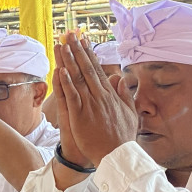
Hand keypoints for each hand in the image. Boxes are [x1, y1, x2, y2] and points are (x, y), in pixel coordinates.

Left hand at [55, 34, 137, 163]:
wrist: (116, 156)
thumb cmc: (122, 138)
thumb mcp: (130, 114)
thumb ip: (125, 95)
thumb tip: (121, 79)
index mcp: (110, 95)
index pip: (97, 70)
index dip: (89, 55)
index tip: (83, 41)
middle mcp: (100, 97)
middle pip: (86, 69)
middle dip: (77, 51)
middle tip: (69, 35)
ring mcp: (89, 105)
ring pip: (78, 79)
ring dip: (69, 61)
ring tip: (62, 45)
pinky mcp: (79, 116)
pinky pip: (72, 96)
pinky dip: (67, 83)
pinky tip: (61, 70)